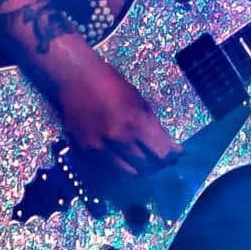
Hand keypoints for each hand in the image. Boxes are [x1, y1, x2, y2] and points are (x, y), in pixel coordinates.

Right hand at [55, 52, 182, 177]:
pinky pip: (108, 169)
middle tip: (160, 158)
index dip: (171, 155)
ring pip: (127, 172)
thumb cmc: (111, 83)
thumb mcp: (138, 100)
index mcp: (135, 121)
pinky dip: (119, 167)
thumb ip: (152, 124)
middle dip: (156, 163)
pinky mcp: (84, 151)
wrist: (76, 76)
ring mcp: (99, 147)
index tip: (175, 153)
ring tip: (143, 160)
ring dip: (139, 168)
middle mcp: (118, 138)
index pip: (161, 152)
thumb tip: (169, 145)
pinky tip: (123, 157)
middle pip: (146, 165)